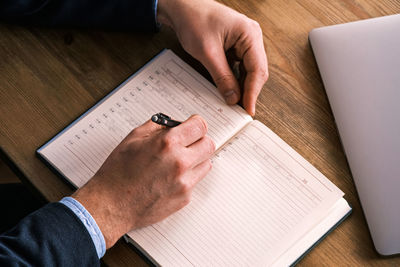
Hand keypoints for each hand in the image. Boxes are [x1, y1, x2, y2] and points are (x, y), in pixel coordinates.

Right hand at [72, 115, 214, 247]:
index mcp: (168, 144)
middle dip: (199, 141)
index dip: (196, 124)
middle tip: (188, 143)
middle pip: (209, 144)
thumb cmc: (117, 173)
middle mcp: (180, 162)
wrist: (111, 205)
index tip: (193, 126)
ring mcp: (184, 182)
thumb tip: (172, 123)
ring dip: (195, 160)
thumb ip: (157, 127)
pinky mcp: (184, 198)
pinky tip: (169, 178)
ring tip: (177, 162)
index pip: (200, 126)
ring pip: (206, 164)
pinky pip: (195, 181)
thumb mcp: (133, 139)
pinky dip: (186, 177)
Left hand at [157, 0, 268, 115]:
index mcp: (249, 34)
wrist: (182, 8)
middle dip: (248, 91)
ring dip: (242, 87)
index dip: (253, 92)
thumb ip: (222, 77)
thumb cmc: (194, 20)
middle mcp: (251, 38)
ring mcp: (245, 43)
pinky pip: (239, 68)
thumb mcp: (207, 52)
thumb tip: (233, 98)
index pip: (258, 69)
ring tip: (234, 104)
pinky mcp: (236, 48)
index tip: (247, 110)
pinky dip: (235, 80)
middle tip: (240, 111)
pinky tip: (229, 91)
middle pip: (257, 72)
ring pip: (249, 72)